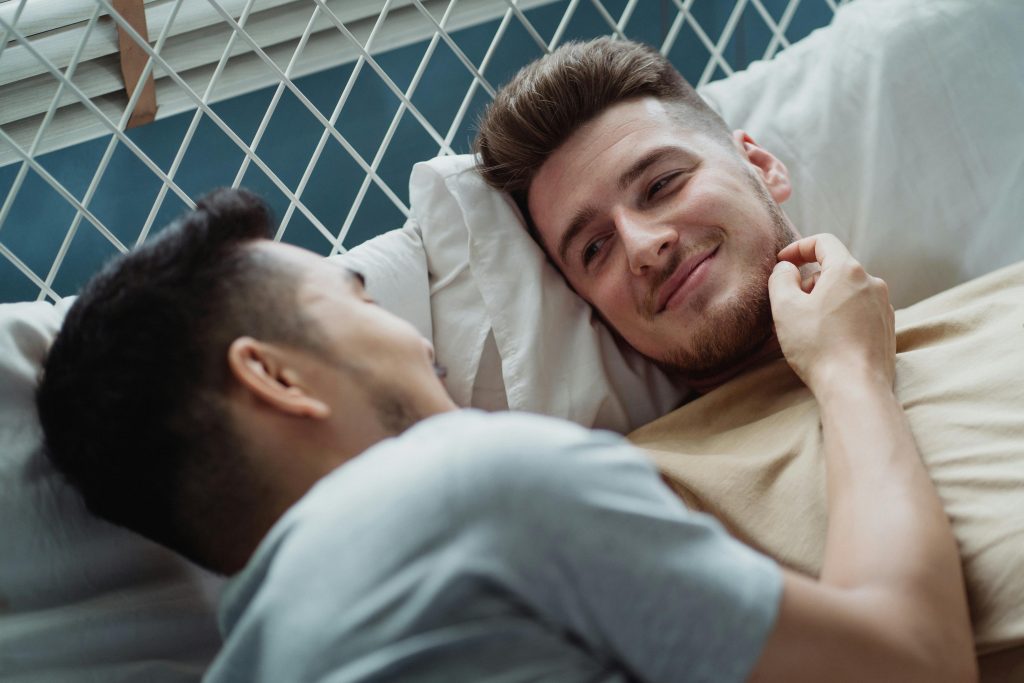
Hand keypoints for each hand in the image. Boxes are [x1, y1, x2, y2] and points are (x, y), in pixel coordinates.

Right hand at [768, 234, 894, 393]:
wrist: (856, 387)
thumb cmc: (818, 346)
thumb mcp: (785, 307)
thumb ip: (781, 278)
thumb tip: (787, 269)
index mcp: (848, 271)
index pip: (824, 242)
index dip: (798, 248)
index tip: (783, 263)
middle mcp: (872, 283)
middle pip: (836, 268)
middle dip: (810, 280)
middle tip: (790, 304)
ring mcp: (884, 306)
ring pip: (848, 290)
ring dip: (825, 299)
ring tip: (808, 325)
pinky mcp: (887, 328)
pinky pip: (859, 310)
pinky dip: (841, 315)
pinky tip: (828, 338)